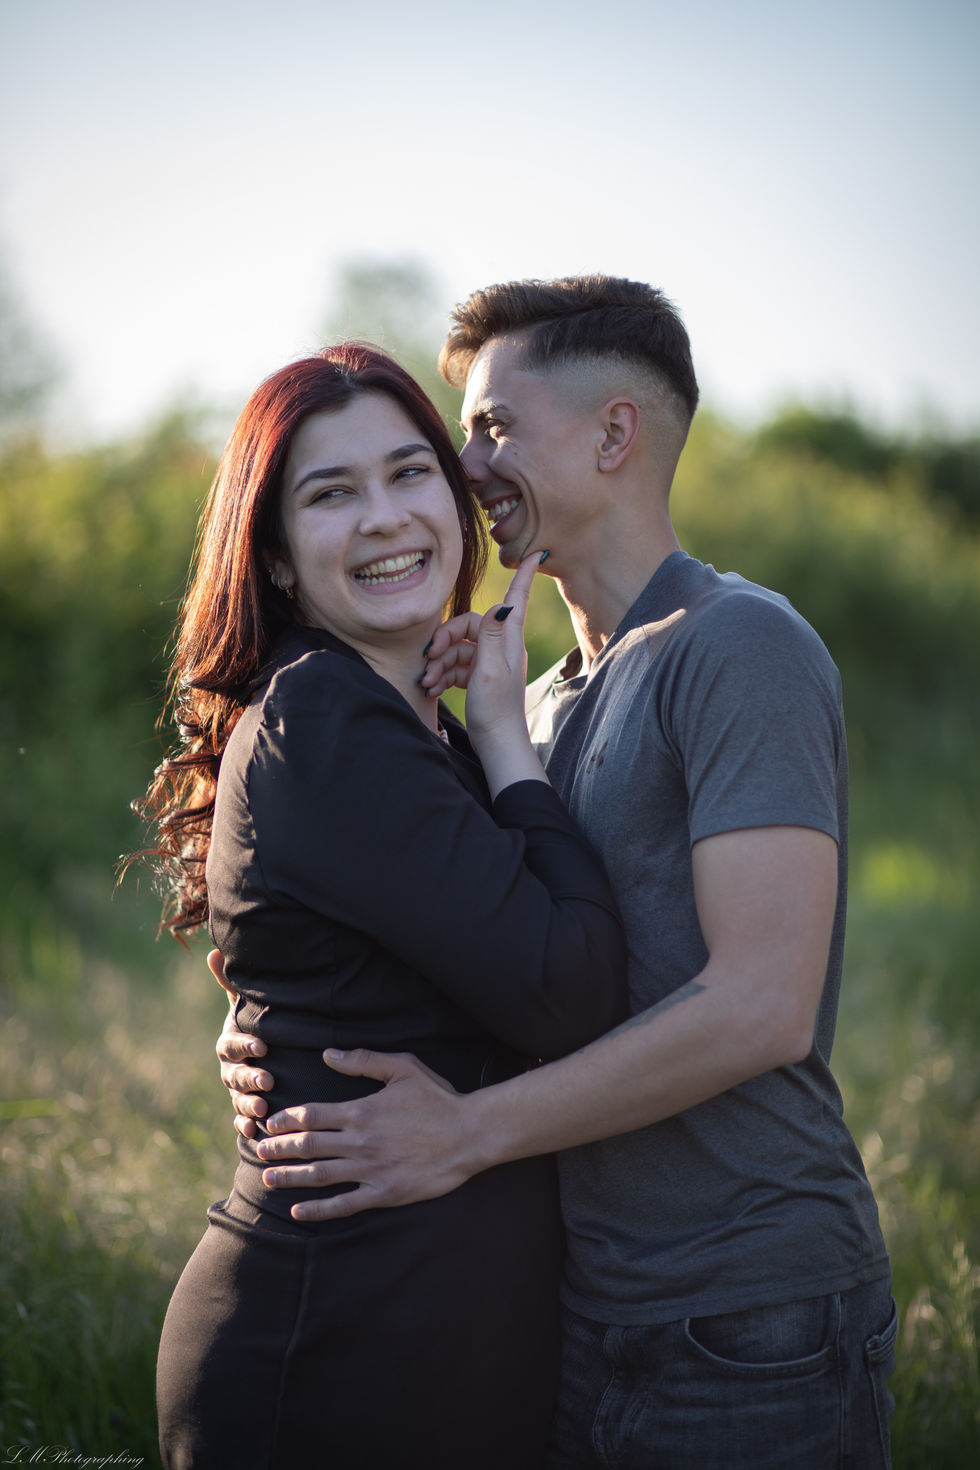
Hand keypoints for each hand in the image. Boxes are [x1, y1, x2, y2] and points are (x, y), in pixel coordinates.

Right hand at [210, 949, 272, 1139]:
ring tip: (263, 1108)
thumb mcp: (246, 1006)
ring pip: (236, 1098)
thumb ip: (231, 984)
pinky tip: (253, 1130)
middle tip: (269, 1081)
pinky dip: (244, 1124)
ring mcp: (234, 1090)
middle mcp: (229, 1068)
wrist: (261, 1056)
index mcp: (230, 1043)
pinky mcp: (243, 1108)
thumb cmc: (254, 1026)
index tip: (263, 1048)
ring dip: (248, 1104)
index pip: (232, 1045)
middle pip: (234, 1075)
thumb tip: (213, 951)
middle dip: (250, 1078)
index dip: (245, 1046)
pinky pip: (239, 1119)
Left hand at [255, 1048, 475, 1220]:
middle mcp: (360, 1142)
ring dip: (290, 1177)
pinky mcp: (384, 1193)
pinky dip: (318, 1210)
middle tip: (259, 1150)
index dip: (286, 1119)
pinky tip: (298, 1211)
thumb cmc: (437, 1098)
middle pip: (308, 1146)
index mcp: (361, 1110)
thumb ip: (363, 1061)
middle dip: (279, 1148)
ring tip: (267, 1178)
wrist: (469, 1134)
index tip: (269, 1122)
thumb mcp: (403, 1068)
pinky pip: (343, 1204)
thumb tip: (327, 1055)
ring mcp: (370, 1170)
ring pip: (319, 1175)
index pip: (312, 1115)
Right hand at [421, 551, 543, 703]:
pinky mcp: (479, 678)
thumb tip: (502, 603)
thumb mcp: (489, 670)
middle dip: (445, 639)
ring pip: (458, 648)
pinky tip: (433, 688)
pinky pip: (456, 666)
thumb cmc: (495, 710)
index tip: (534, 553)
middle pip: (469, 625)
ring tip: (428, 682)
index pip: (517, 601)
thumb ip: (490, 636)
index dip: (523, 576)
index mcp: (509, 642)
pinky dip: (442, 674)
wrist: (497, 745)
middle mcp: (501, 648)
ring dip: (439, 662)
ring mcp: (489, 663)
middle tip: (429, 657)